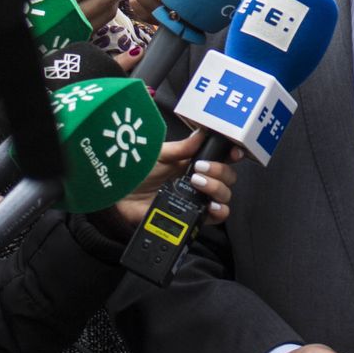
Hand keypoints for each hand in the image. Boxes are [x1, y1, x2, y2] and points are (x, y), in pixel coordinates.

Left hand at [95, 129, 241, 236]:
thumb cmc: (137, 171)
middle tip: (200, 169)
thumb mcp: (159, 155)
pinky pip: (213, 219)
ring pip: (224, 198)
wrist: (119, 195)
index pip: (222, 159)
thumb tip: (203, 133)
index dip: (232, 155)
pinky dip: (217, 212)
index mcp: (194, 164)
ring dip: (218, 189)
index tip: (234, 152)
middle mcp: (200, 183)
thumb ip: (182, 148)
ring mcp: (196, 201)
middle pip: (228, 179)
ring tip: (197, 184)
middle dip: (221, 172)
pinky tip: (210, 206)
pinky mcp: (190, 218)